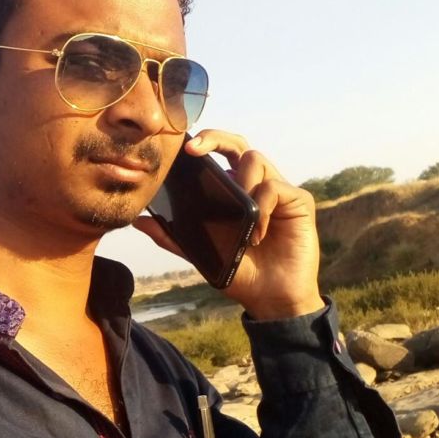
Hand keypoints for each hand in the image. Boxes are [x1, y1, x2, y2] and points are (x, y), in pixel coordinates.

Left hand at [133, 130, 323, 319]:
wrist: (272, 299)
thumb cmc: (241, 274)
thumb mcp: (200, 254)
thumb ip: (172, 237)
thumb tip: (139, 221)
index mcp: (233, 191)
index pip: (219, 154)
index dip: (204, 143)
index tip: (183, 148)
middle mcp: (256, 184)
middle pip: (238, 143)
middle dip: (216, 138)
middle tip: (195, 149)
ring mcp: (278, 190)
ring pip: (256, 160)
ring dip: (240, 183)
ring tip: (238, 216)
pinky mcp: (299, 201)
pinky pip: (275, 188)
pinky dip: (262, 208)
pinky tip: (257, 234)